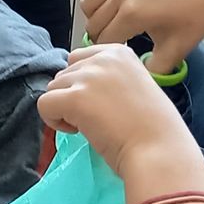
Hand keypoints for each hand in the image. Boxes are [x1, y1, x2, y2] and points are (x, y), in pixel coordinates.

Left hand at [36, 45, 203, 200]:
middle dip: (72, 96)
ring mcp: (88, 76)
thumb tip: (76, 88)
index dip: (82, 83)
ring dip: (64, 109)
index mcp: (119, 53)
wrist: (159, 151)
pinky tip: (77, 131)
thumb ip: (108, 80)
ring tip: (91, 126)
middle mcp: (103, 58)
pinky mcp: (75, 98)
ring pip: (52, 89)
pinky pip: (44, 105)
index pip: (78, 58)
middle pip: (63, 73)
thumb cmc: (152, 129)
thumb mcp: (133, 88)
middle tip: (97, 118)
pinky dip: (54, 121)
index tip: (101, 103)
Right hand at [80, 0, 203, 73]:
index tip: (121, 53)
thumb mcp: (177, 50)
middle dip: (101, 35)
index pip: (102, 40)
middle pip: (92, 22)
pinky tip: (114, 3)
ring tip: (113, 21)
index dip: (110, 51)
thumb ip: (152, 71)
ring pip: (89, 2)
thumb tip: (133, 77)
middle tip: (118, 39)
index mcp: (133, 13)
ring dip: (96, 15)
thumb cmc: (196, 15)